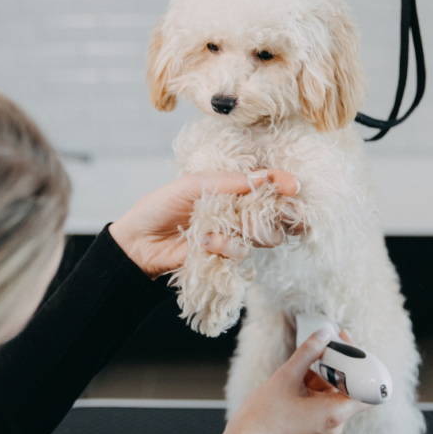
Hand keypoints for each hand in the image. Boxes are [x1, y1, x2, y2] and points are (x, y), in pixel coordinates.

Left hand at [109, 170, 300, 277]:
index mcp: (231, 187)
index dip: (284, 184)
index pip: (267, 184)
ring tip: (221, 229)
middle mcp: (238, 211)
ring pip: (266, 236)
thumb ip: (229, 182)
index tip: (293, 187)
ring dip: (249, 232)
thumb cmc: (160, 206)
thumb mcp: (193, 185)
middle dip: (279, 214)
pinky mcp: (225, 256)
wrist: (139, 241)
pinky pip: (242, 253)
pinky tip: (206, 242)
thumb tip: (264, 178)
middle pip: (276, 213)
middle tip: (266, 213)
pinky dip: (226, 246)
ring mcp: (233, 234)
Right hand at [213, 329, 372, 433]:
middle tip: (324, 347)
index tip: (349, 348)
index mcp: (335, 413)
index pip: (367, 389)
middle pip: (350, 389)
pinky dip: (314, 389)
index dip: (362, 366)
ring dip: (322, 377)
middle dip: (337, 366)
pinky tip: (296, 381)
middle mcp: (336, 423)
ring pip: (334, 395)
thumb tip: (325, 333)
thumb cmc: (265, 415)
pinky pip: (323, 404)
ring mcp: (326, 427)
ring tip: (300, 368)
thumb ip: (308, 352)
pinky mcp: (315, 428)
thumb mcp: (286, 376)